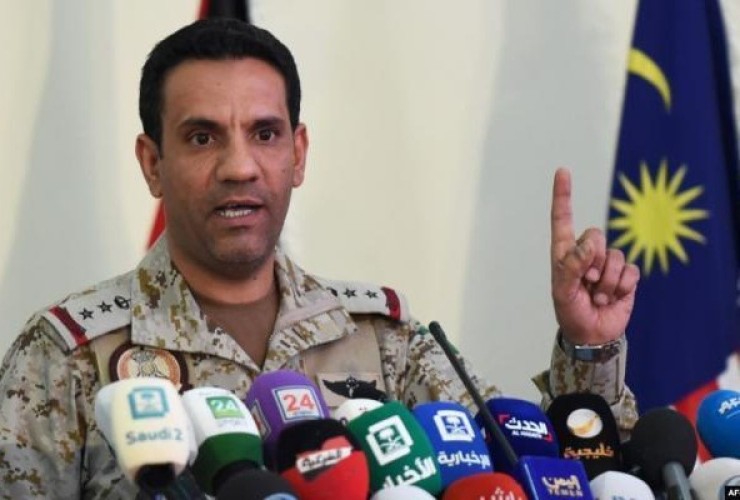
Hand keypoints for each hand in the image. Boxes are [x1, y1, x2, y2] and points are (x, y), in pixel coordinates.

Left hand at [550, 168, 639, 344]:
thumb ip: (572, 265)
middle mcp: (586, 253)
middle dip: (592, 261)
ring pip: (615, 256)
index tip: (562, 171)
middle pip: (596, 235)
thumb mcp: (563, 291)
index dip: (563, 195)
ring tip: (597, 296)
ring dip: (607, 281)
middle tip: (586, 283)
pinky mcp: (625, 276)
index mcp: (564, 252)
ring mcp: (607, 263)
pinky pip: (630, 270)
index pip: (562, 219)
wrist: (592, 335)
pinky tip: (613, 298)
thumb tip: (589, 244)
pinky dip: (621, 287)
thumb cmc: (570, 312)